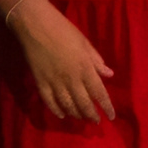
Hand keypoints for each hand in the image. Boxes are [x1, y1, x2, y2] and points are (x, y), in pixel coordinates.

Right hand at [10, 0, 116, 121]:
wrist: (36, 25)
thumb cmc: (64, 31)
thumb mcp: (86, 44)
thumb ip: (97, 61)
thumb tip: (109, 75)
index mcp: (85, 68)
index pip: (99, 93)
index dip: (106, 107)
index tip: (111, 117)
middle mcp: (71, 78)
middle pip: (84, 103)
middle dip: (91, 115)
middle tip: (96, 121)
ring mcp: (54, 81)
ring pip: (67, 104)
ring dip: (76, 114)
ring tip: (82, 119)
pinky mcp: (39, 81)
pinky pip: (48, 100)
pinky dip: (55, 110)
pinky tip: (62, 115)